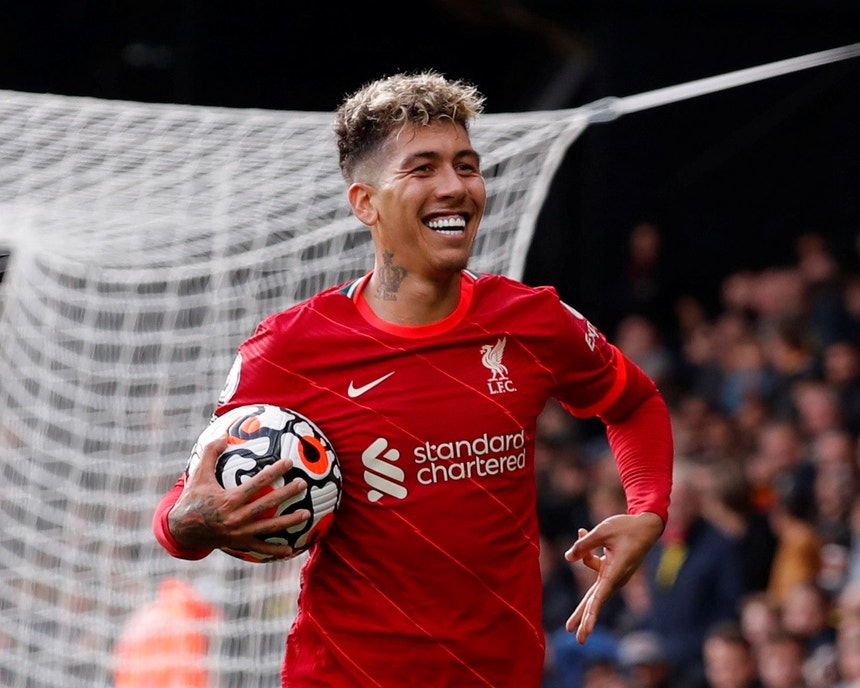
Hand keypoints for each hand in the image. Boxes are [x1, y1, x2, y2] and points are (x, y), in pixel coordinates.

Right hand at [167, 433, 310, 557]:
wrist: (181, 530)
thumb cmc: (192, 499)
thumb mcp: (198, 475)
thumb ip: (210, 453)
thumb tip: (223, 434)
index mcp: (229, 499)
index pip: (257, 483)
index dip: (274, 472)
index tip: (289, 462)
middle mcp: (236, 517)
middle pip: (267, 504)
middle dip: (287, 493)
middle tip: (304, 484)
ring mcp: (239, 533)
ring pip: (269, 527)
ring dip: (289, 521)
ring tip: (307, 514)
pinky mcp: (239, 544)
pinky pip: (260, 548)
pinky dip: (276, 550)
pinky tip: (291, 549)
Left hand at [564, 511, 663, 642]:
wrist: (647, 526)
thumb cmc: (626, 528)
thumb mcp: (602, 531)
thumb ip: (584, 544)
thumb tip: (568, 557)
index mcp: (615, 571)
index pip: (600, 596)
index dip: (591, 614)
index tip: (585, 629)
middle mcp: (615, 578)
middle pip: (595, 600)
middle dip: (584, 617)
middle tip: (578, 639)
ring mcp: (614, 575)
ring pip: (592, 582)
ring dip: (581, 577)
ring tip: (572, 575)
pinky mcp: (612, 569)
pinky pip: (594, 566)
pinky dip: (587, 555)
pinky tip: (582, 530)